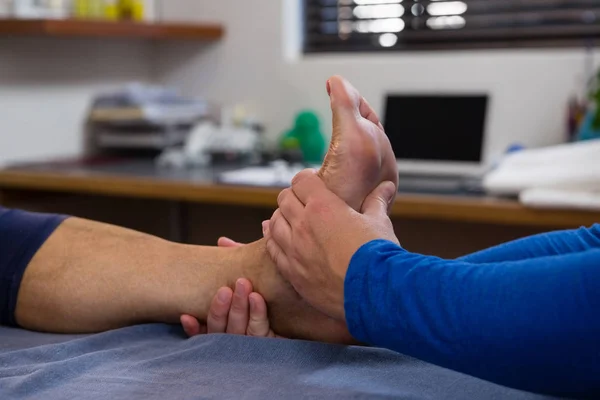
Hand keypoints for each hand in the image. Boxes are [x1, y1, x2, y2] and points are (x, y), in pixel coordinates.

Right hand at [180, 238, 278, 337]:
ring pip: (239, 331)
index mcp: (227, 326)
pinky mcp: (272, 341)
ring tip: (244, 288)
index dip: (194, 328)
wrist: (303, 311)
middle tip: (226, 289)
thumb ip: (236, 259)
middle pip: (222, 329)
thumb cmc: (268, 289)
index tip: (186, 317)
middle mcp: (238, 337)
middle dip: (220, 310)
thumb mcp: (251, 275)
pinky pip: (262, 331)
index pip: (207, 331)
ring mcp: (254, 341)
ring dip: (237, 309)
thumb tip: (222, 241)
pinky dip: (258, 314)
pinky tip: (257, 299)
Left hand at [264, 169, 397, 321]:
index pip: (301, 181)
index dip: (307, 179)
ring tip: (290, 218)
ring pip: (274, 223)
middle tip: (303, 201)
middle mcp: (303, 225)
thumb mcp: (379, 222)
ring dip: (281, 217)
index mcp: (323, 207)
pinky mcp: (292, 273)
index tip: (313, 183)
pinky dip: (272, 239)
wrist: (374, 294)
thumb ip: (376, 202)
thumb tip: (387, 186)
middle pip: (284, 200)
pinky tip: (274, 234)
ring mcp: (294, 250)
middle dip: (293, 196)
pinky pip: (272, 250)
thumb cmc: (378, 255)